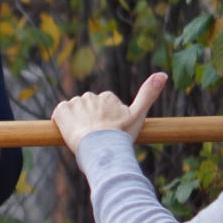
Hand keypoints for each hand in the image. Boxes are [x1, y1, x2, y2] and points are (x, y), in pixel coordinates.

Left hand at [52, 72, 166, 152]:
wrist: (101, 148)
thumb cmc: (121, 135)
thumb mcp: (139, 115)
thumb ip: (149, 94)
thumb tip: (163, 74)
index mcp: (108, 96)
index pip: (104, 108)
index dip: (105, 122)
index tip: (108, 133)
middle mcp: (90, 96)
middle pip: (88, 110)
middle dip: (91, 121)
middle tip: (96, 137)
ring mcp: (74, 103)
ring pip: (75, 112)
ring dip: (77, 122)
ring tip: (85, 138)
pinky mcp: (61, 111)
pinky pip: (59, 114)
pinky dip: (62, 122)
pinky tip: (70, 133)